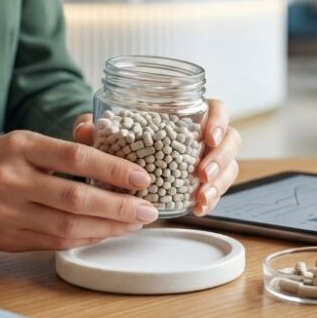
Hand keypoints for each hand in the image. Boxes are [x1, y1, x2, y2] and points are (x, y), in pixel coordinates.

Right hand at [0, 131, 158, 251]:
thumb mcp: (18, 141)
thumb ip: (58, 147)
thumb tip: (101, 138)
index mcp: (19, 147)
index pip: (75, 156)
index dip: (113, 169)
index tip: (141, 177)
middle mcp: (12, 179)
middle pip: (76, 197)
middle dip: (119, 206)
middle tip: (148, 209)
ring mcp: (6, 212)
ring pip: (67, 225)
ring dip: (107, 228)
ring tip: (133, 223)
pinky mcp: (5, 238)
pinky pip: (52, 242)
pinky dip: (84, 239)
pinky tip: (104, 234)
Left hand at [73, 98, 240, 216]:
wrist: (120, 159)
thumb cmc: (122, 136)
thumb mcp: (106, 130)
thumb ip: (96, 127)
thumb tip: (85, 128)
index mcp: (188, 113)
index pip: (217, 109)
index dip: (218, 121)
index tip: (207, 137)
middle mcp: (202, 135)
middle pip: (230, 140)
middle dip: (221, 158)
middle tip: (202, 174)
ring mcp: (206, 158)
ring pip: (229, 166)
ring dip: (220, 182)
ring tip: (201, 196)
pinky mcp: (202, 181)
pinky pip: (217, 189)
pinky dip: (211, 199)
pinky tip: (198, 208)